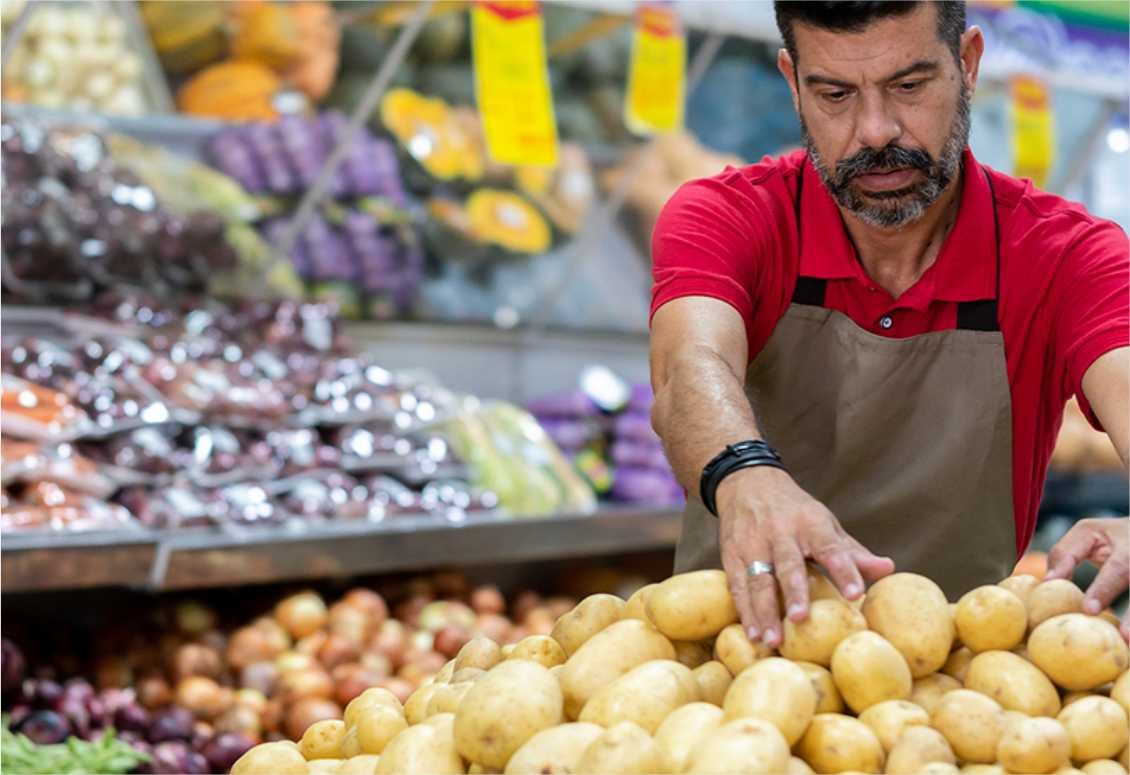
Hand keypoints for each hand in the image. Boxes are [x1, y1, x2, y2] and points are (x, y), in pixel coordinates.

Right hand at [717, 466, 894, 647]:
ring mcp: (753, 543)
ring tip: (772, 641)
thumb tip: (888, 569)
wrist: (747, 483)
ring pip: (758, 579)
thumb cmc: (796, 512)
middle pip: (788, 564)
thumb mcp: (825, 524)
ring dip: (764, 611)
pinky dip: (745, 611)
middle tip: (801, 619)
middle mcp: (780, 532)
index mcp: (811, 524)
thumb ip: (852, 552)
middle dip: (794, 592)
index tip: (856, 594)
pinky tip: (753, 634)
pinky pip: (737, 585)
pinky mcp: (731, 554)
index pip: (831, 547)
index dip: (844, 570)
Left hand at [1044, 516, 1129, 640]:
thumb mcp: (1088, 533)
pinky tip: (1129, 645)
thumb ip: (1067, 553)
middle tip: (1125, 636)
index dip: (1104, 590)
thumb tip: (1048, 581)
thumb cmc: (1111, 535)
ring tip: (1129, 642)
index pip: (1117, 570)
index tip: (1088, 610)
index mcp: (1129, 548)